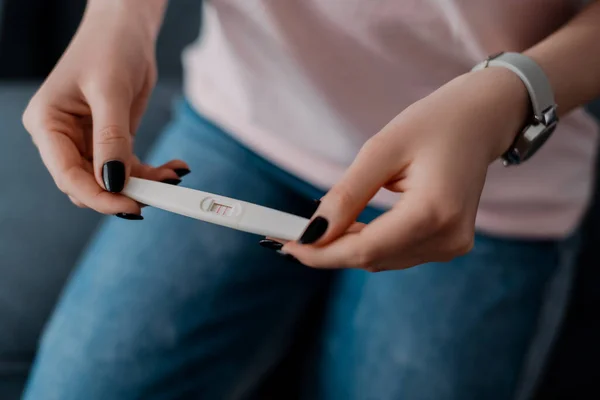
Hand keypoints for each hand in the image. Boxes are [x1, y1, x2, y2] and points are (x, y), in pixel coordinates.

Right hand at [22, 1, 185, 216]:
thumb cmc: (109, 48)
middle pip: (89, 184)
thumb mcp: (110, 92)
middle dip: (124, 192)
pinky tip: (174, 168)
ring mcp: (88, 142)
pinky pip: (130, 169)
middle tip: (160, 193)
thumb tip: (114, 182)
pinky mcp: (112, 142)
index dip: (99, 197)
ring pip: (113, 181)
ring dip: (144, 184)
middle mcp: (64, 138)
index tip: (131, 205)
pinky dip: (152, 173)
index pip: (67, 175)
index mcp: (48, 124)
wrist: (126, 30)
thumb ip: (111, 139)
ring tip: (173, 176)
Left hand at [282, 67, 529, 271]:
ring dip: (346, 246)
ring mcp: (452, 245)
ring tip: (318, 224)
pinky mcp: (449, 244)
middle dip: (327, 249)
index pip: (365, 249)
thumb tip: (312, 231)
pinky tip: (350, 226)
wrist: (482, 120)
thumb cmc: (434, 123)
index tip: (285, 244)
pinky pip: (396, 253)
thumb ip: (347, 195)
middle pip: (371, 258)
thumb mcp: (382, 150)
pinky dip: (368, 243)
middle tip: (289, 232)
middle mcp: (448, 238)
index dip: (321, 253)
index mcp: (434, 211)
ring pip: (381, 260)